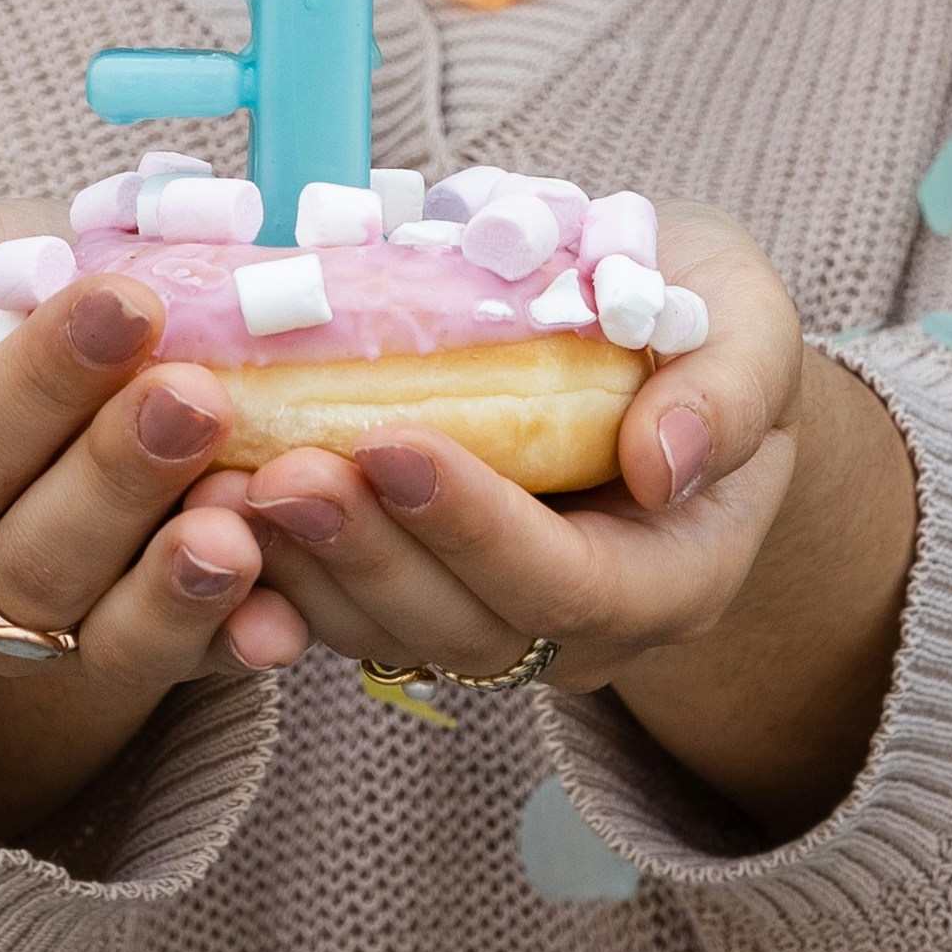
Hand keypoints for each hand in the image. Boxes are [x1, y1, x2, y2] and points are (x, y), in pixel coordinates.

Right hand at [0, 202, 309, 844]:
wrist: (109, 340)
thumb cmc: (3, 296)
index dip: (44, 382)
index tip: (127, 301)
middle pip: (36, 554)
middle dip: (121, 475)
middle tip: (197, 396)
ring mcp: (68, 633)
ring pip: (108, 635)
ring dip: (176, 586)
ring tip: (234, 523)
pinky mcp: (161, 652)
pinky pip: (196, 670)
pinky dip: (240, 644)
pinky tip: (282, 614)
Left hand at [213, 204, 916, 830]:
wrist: (663, 344)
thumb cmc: (706, 323)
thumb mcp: (751, 322)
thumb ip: (729, 388)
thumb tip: (666, 463)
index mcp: (673, 576)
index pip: (567, 584)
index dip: (475, 526)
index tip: (392, 442)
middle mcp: (579, 628)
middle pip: (459, 624)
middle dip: (360, 550)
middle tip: (273, 467)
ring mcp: (490, 618)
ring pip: (381, 630)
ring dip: (294, 565)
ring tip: (216, 483)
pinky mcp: (414, 590)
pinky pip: (335, 606)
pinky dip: (268, 567)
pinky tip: (201, 509)